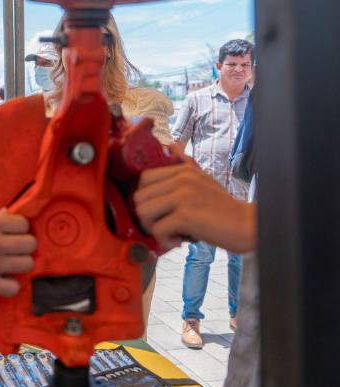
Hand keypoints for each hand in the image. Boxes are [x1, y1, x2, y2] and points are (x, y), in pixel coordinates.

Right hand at [0, 212, 35, 296]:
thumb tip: (7, 214)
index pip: (23, 223)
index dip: (19, 229)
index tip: (12, 234)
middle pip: (30, 244)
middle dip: (24, 246)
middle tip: (13, 250)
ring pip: (28, 264)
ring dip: (20, 265)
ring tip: (9, 265)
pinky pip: (15, 287)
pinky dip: (10, 286)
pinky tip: (2, 281)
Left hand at [134, 147, 254, 252]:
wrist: (248, 225)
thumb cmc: (224, 207)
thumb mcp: (204, 179)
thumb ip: (185, 163)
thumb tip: (171, 144)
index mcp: (182, 170)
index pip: (143, 178)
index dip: (145, 198)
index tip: (159, 211)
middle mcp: (180, 179)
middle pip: (138, 197)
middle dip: (147, 216)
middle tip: (164, 224)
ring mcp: (182, 196)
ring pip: (142, 212)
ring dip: (153, 228)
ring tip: (171, 232)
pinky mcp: (185, 215)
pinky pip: (157, 229)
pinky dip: (164, 240)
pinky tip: (178, 241)